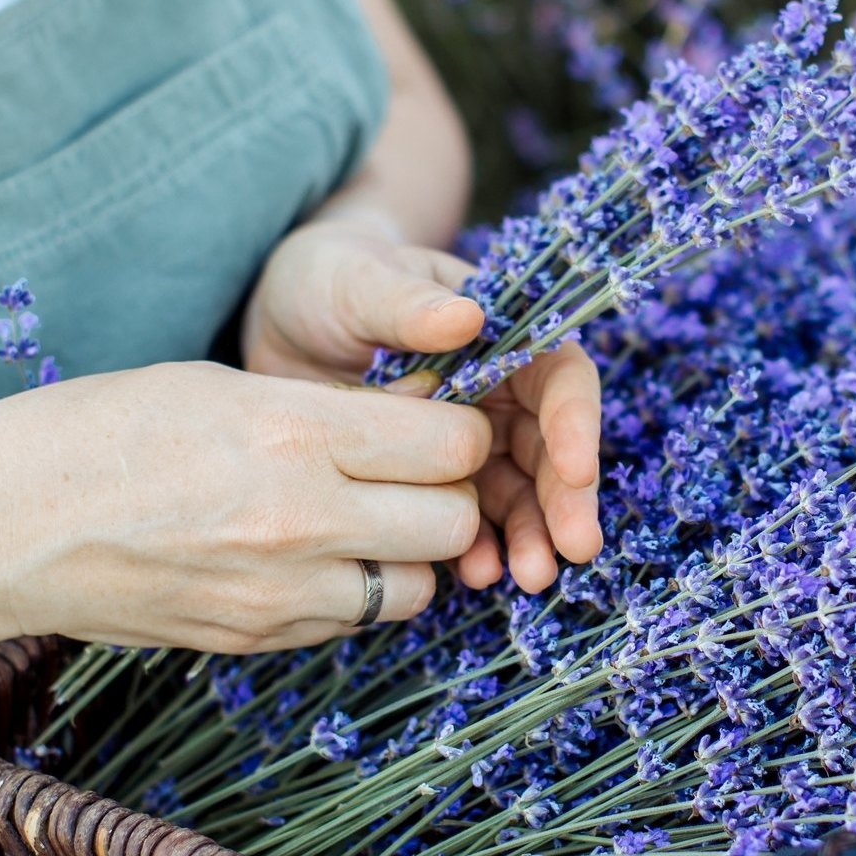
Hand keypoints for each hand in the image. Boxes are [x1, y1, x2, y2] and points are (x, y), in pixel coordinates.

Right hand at [0, 362, 491, 656]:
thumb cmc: (91, 432)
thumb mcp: (217, 385)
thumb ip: (324, 410)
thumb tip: (411, 421)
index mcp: (295, 431)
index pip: (451, 443)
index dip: (456, 428)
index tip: (432, 418)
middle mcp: (301, 519)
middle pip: (453, 521)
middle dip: (447, 494)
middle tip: (408, 472)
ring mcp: (279, 592)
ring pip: (417, 586)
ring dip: (407, 553)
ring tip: (359, 519)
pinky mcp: (253, 639)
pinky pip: (351, 621)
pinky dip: (352, 592)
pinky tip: (306, 557)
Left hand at [244, 217, 601, 592]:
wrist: (280, 320)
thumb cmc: (330, 278)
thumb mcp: (360, 281)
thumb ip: (409, 303)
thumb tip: (468, 316)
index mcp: (502, 335)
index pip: (559, 378)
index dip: (575, 424)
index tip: (575, 469)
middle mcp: (498, 392)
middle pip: (551, 449)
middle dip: (565, 500)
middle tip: (571, 549)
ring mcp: (467, 442)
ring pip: (517, 494)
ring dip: (530, 535)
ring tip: (528, 576)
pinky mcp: (431, 481)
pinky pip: (466, 520)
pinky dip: (476, 549)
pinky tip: (473, 576)